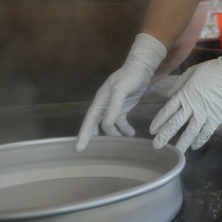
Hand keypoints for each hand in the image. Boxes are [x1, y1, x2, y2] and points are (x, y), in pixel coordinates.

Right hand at [75, 33, 166, 150]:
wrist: (142, 68)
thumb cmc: (130, 76)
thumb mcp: (121, 90)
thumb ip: (114, 106)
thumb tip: (106, 124)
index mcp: (101, 100)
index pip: (90, 119)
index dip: (84, 133)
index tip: (79, 147)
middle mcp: (104, 104)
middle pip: (95, 124)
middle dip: (93, 137)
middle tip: (89, 153)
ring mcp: (113, 106)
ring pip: (108, 125)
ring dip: (113, 134)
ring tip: (119, 144)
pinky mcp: (123, 107)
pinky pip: (121, 122)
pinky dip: (124, 129)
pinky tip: (131, 134)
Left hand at [150, 40, 221, 151]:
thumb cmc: (211, 70)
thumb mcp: (191, 72)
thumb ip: (178, 84)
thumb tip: (168, 95)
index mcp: (184, 94)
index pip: (168, 110)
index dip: (159, 121)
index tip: (152, 131)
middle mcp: (192, 106)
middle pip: (176, 123)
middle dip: (165, 135)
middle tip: (157, 146)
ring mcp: (205, 113)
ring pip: (190, 131)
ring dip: (182, 142)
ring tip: (176, 152)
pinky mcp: (216, 117)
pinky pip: (206, 132)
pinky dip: (200, 140)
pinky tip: (195, 146)